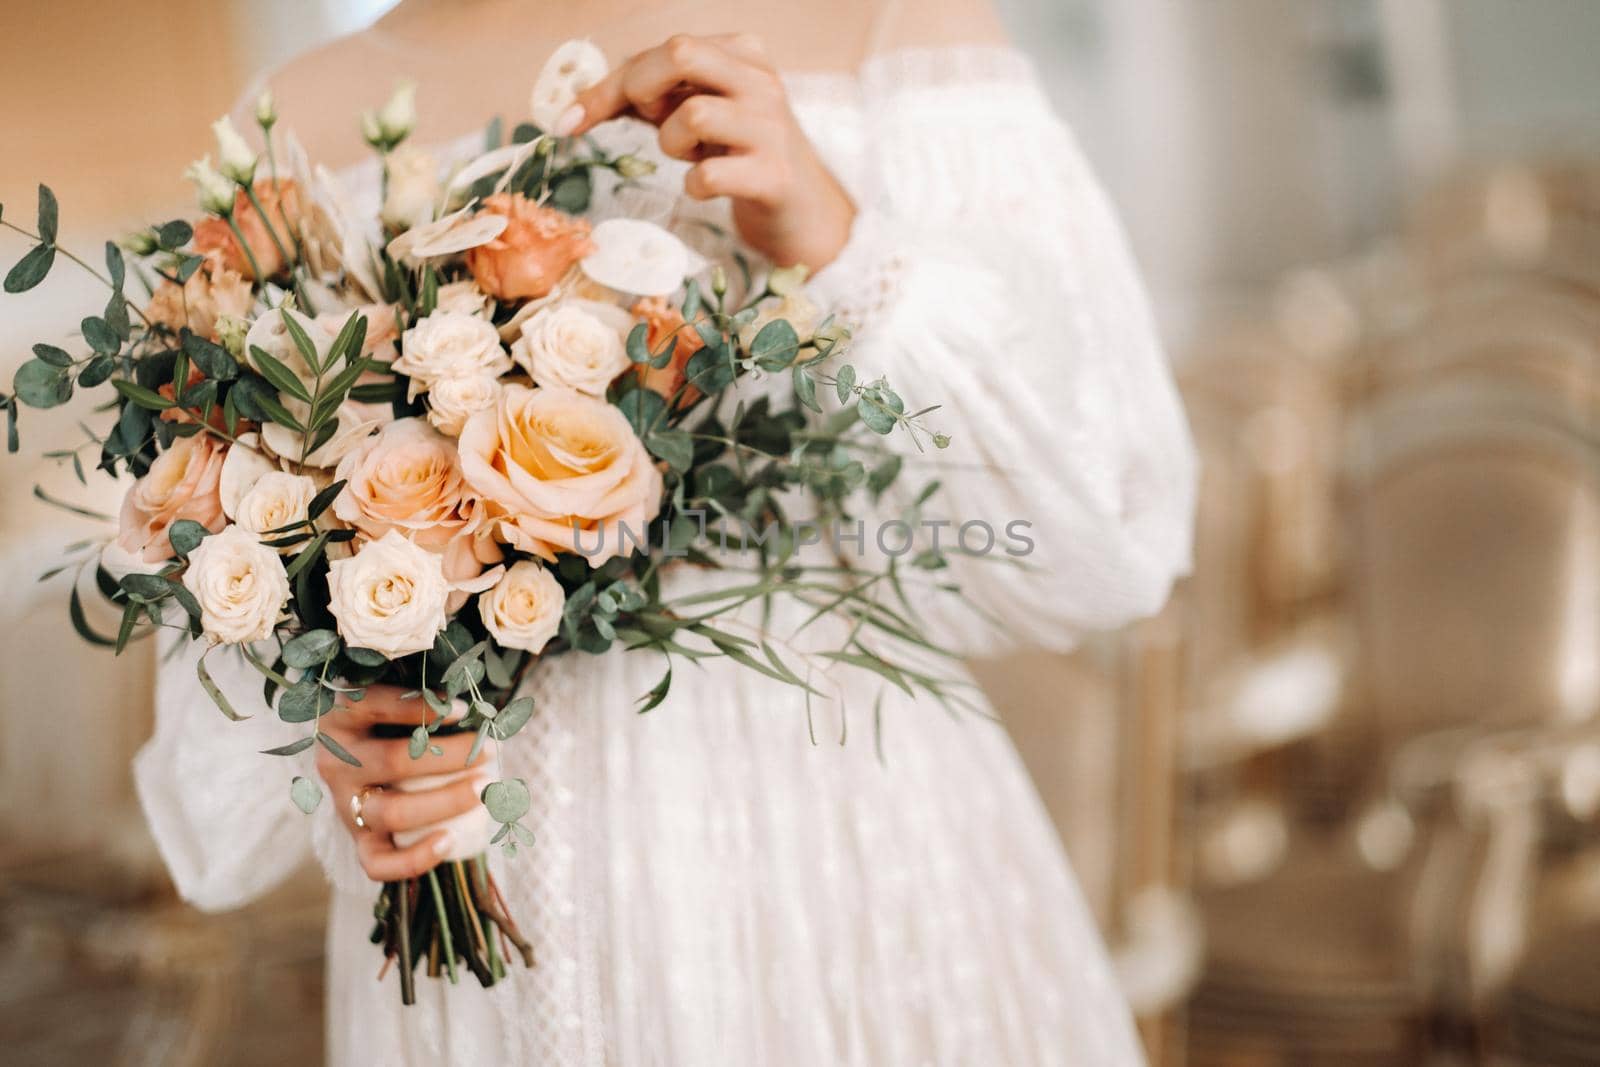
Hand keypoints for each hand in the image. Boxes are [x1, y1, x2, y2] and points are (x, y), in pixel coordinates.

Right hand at [318, 685, 491, 881]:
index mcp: (342, 720)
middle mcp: (338, 764)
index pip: (373, 705)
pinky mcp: (360, 842)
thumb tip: (469, 704)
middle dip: (449, 757)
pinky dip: (415, 858)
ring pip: (392, 812)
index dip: (418, 707)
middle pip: (393, 761)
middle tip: (489, 750)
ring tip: (484, 789)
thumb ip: (421, 697)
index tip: (461, 708)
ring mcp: (346, 806)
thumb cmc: (391, 724)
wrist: (362, 769)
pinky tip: (449, 840)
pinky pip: (379, 863)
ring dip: (445, 801)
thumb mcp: (394, 701)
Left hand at [565, 33, 855, 270]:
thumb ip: (652, 97)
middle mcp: (761, 82)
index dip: (609, 84)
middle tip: (648, 123)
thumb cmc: (742, 155)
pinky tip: (708, 186)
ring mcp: (772, 128)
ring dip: (672, 144)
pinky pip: (709, 174)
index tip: (569, 120)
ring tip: (694, 157)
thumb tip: (578, 103)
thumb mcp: (703, 112)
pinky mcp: (774, 176)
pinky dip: (694, 184)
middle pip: (680, 52)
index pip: (664, 49)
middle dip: (641, 89)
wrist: (804, 212)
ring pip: (692, 114)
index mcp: (744, 54)